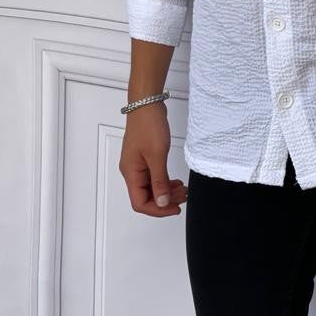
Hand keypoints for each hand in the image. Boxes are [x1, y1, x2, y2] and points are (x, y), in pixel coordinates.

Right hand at [118, 102, 186, 216]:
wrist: (146, 106)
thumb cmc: (148, 126)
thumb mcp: (157, 156)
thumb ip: (160, 181)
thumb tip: (161, 202)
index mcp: (131, 173)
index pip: (140, 203)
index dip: (158, 209)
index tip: (174, 208)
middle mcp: (132, 172)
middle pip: (146, 197)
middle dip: (165, 200)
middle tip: (183, 196)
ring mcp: (138, 165)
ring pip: (151, 188)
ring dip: (167, 192)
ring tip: (183, 190)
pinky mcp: (145, 159)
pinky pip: (154, 177)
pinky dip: (165, 182)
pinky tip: (176, 182)